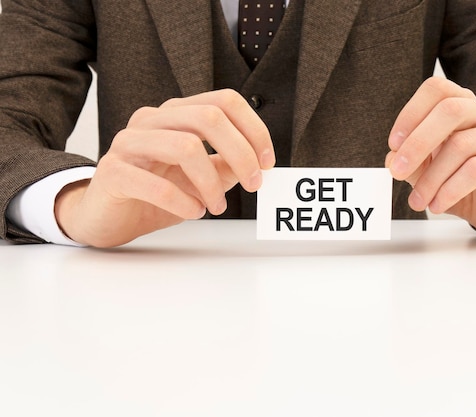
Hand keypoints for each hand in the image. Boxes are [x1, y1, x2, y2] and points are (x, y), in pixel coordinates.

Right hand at [55, 89, 274, 246]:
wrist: (105, 216)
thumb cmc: (154, 193)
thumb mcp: (200, 178)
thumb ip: (226, 166)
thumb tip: (259, 164)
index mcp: (175, 114)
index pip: (224, 101)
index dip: (254, 129)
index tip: (267, 162)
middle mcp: (151, 120)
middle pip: (209, 117)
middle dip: (240, 153)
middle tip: (254, 185)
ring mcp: (128, 143)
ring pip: (185, 146)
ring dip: (212, 183)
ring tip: (218, 207)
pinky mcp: (112, 172)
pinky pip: (156, 185)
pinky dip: (184, 202)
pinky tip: (193, 212)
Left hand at [386, 77, 475, 234]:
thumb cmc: (460, 181)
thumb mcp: (427, 169)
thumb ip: (409, 159)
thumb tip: (391, 159)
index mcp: (464, 105)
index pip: (437, 89)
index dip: (411, 113)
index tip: (393, 144)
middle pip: (451, 110)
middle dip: (418, 143)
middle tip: (397, 172)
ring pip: (461, 145)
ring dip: (431, 178)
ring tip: (418, 201)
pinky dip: (450, 190)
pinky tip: (438, 204)